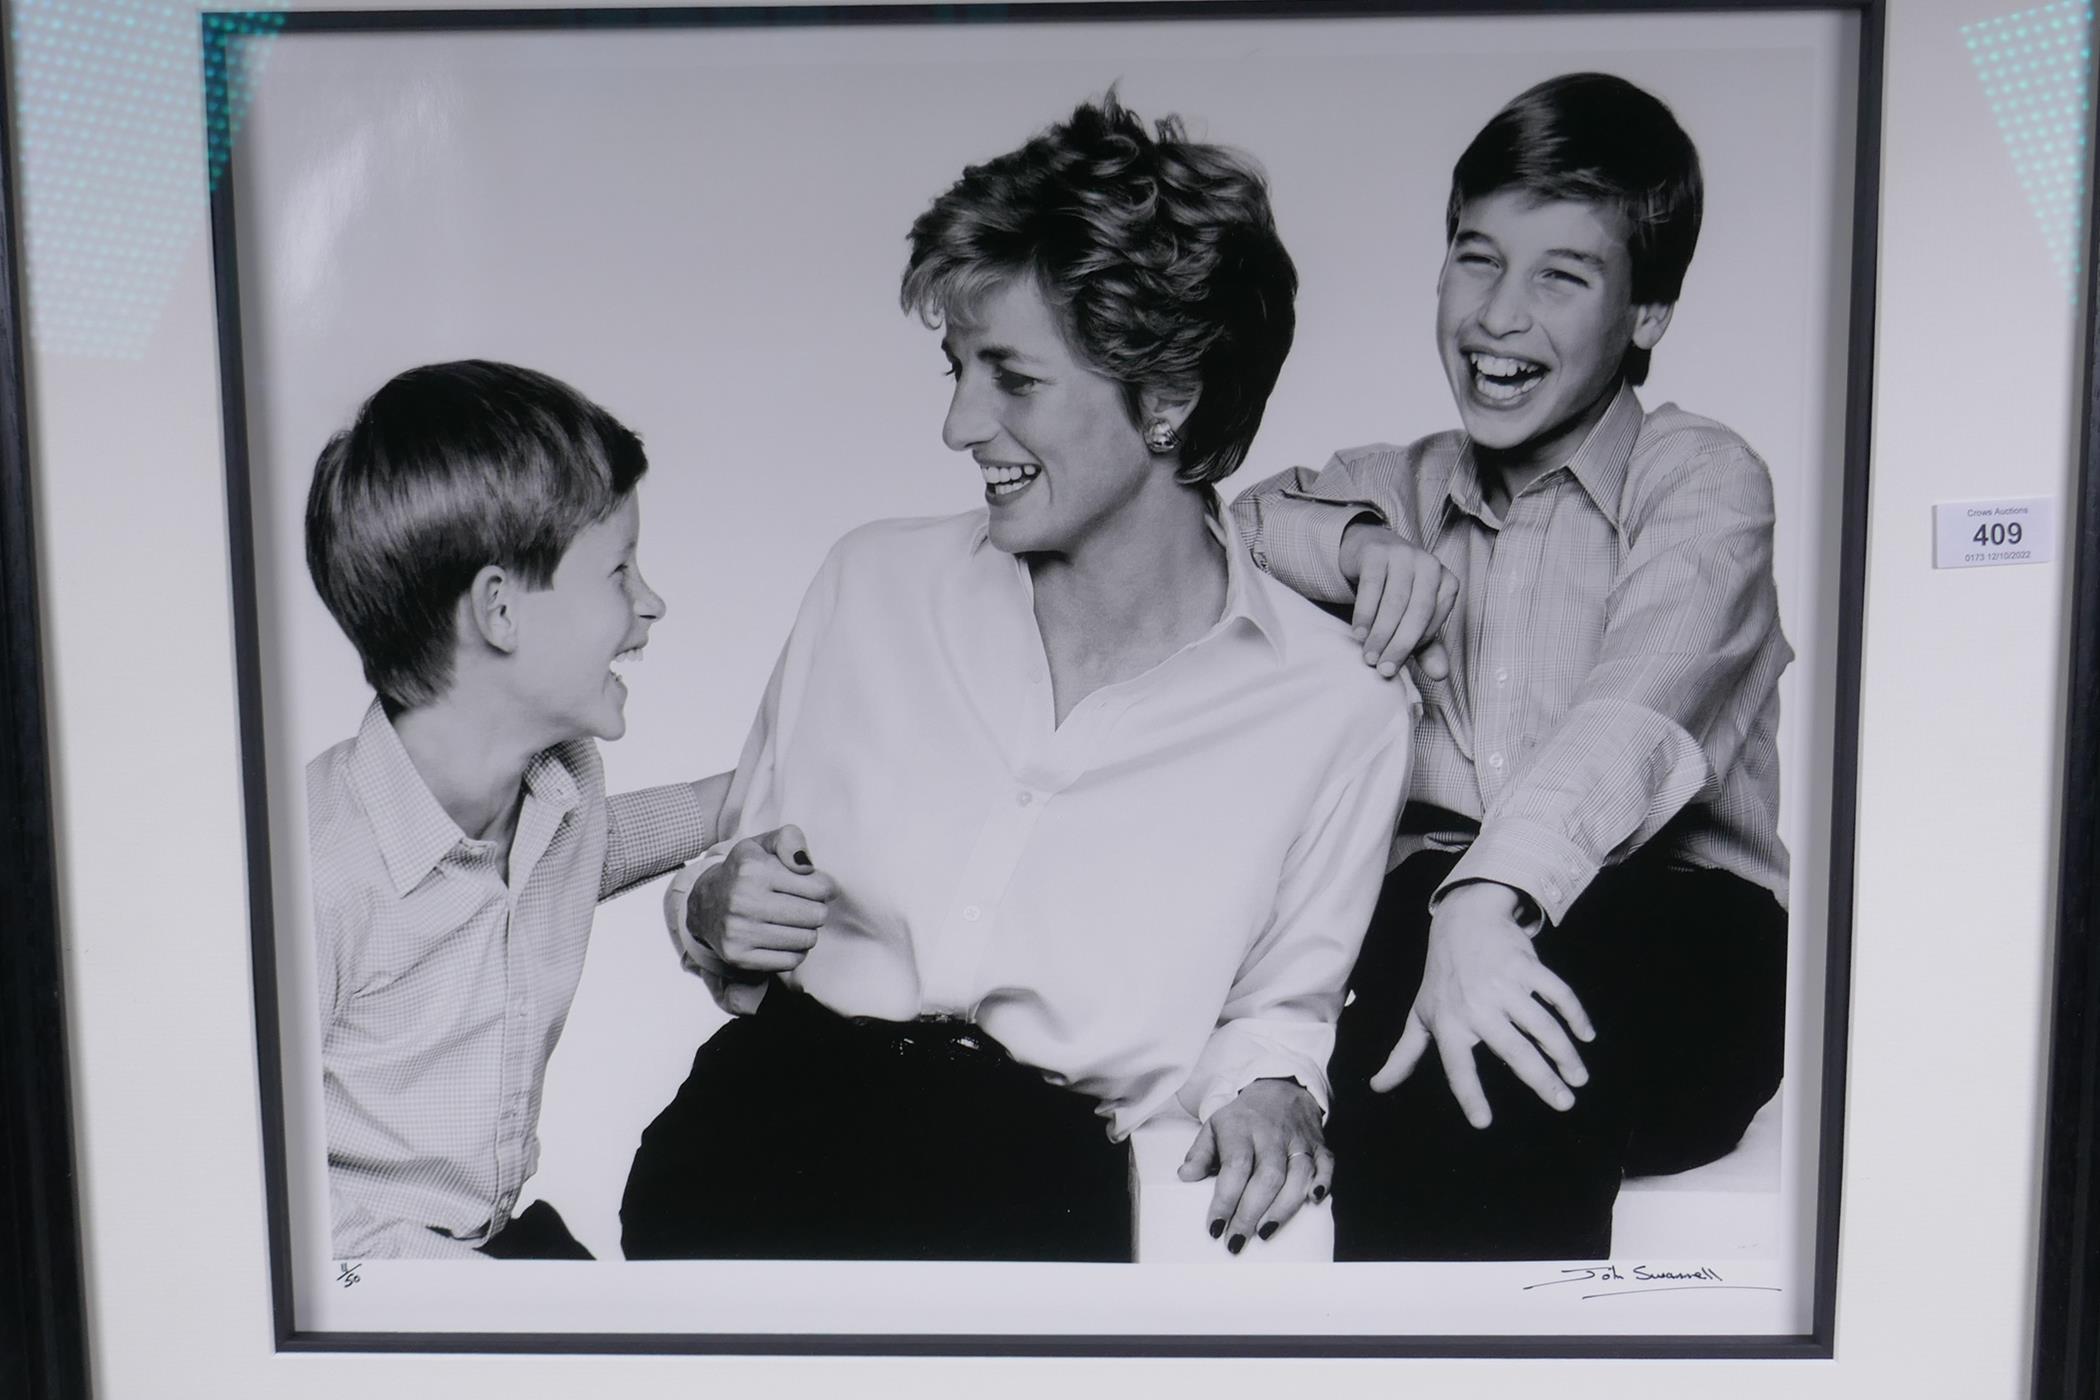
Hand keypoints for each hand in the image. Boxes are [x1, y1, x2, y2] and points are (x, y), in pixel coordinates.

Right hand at [684, 824, 837, 973]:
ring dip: (807, 930)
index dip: (825, 888)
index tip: (818, 887)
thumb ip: (790, 840)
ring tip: (792, 920)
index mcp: (752, 869)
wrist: (705, 904)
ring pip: (807, 940)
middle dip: (817, 909)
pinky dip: (795, 950)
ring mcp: (738, 932)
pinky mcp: (739, 957)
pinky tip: (783, 937)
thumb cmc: (744, 871)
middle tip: (803, 905)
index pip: (819, 888)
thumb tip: (807, 867)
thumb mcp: (763, 844)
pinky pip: (791, 961)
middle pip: (816, 916)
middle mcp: (742, 901)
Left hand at [1176, 1078, 1332, 1252]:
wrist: (1280, 1088)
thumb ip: (1200, 1153)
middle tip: (1237, 1241)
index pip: (1235, 1166)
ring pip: (1298, 1173)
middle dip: (1251, 1212)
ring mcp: (1298, 1140)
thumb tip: (1186, 1176)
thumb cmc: (1243, 1118)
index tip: (1215, 1227)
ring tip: (1265, 1233)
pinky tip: (1313, 1201)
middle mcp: (1272, 1134)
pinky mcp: (1319, 1145)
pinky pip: (1326, 1164)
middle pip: (1267, 1176)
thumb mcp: (1214, 1127)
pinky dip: (1323, 1182)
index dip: (1225, 1199)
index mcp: (1241, 1128)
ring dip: (1284, 1207)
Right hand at [1338, 519, 1457, 682]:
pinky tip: (1358, 633)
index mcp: (1446, 582)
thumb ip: (1427, 646)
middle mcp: (1429, 565)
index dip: (1416, 645)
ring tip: (1368, 655)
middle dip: (1399, 644)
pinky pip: (1372, 587)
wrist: (1367, 552)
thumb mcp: (1412, 619)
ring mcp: (1404, 554)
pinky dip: (1364, 614)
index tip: (1395, 666)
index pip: (1434, 620)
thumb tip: (1441, 675)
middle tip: (1382, 669)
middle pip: (1417, 611)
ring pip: (1395, 601)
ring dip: (1380, 633)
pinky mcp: (1377, 552)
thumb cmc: (1395, 591)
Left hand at [1370, 882, 1595, 1127]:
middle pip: (1513, 1050)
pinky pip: (1557, 993)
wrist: (1462, 921)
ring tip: (1578, 1078)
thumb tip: (1376, 1087)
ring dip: (1564, 1054)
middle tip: (1564, 1104)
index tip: (1483, 1122)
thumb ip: (1404, 1055)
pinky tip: (1586, 1035)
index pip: (1457, 1066)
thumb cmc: (1441, 976)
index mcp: (1448, 1024)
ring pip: (1541, 1025)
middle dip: (1541, 1080)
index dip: (1468, 1094)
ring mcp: (1502, 984)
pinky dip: (1575, 1015)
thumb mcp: (1420, 1014)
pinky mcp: (1526, 965)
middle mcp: (1475, 1007)